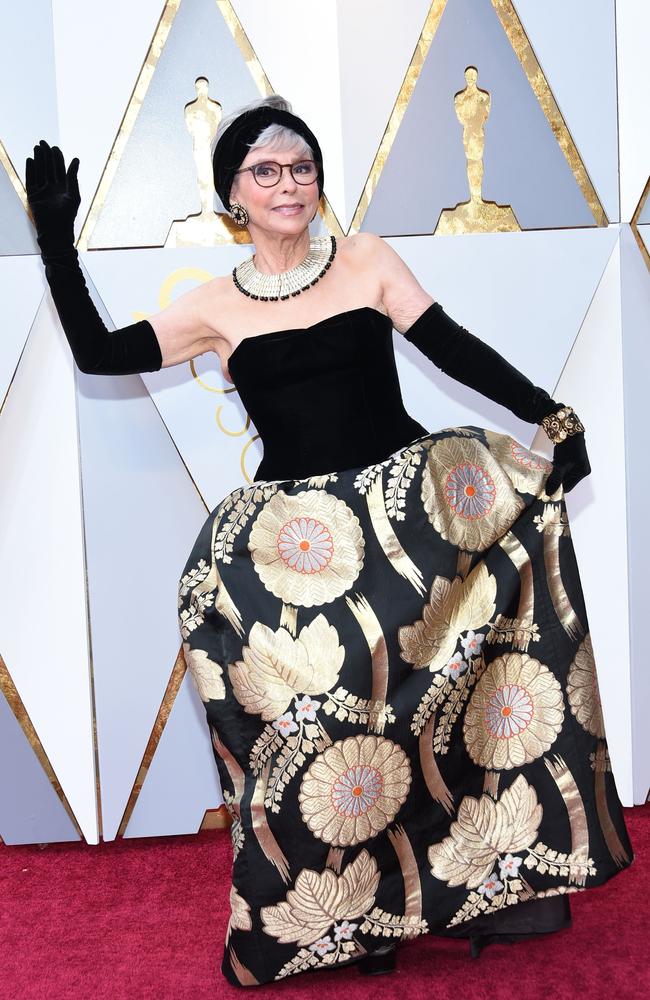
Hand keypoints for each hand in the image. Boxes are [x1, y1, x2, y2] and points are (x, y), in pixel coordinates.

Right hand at [25, 139, 79, 255]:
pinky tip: (30, 160)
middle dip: (46, 155)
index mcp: (63, 188)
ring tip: (36, 148)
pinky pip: (31, 180)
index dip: (57, 158)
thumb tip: (76, 159)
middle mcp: (52, 188)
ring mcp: (42, 191)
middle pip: (48, 167)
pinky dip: (30, 170)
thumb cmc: (68, 216)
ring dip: (38, 160)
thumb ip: (73, 177)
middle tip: (43, 142)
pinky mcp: (33, 196)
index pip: (59, 169)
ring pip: (39, 171)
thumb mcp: (73, 195)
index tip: (54, 147)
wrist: (55, 231)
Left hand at [545, 432, 590, 494]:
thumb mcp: (561, 466)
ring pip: (561, 475)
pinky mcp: (569, 459)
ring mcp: (575, 464)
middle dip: (554, 482)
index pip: (568, 487)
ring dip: (553, 476)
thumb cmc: (567, 448)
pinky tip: (547, 469)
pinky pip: (560, 469)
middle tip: (542, 484)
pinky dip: (554, 470)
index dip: (557, 490)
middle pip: (564, 481)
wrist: (566, 432)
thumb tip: (549, 494)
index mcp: (583, 472)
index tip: (546, 491)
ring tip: (543, 477)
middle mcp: (581, 470)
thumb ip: (555, 479)